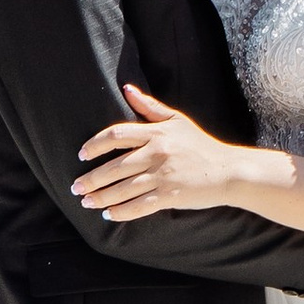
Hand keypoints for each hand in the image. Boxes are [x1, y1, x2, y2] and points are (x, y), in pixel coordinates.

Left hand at [74, 81, 242, 222]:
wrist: (228, 170)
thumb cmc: (201, 145)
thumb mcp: (177, 120)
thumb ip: (150, 106)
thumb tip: (127, 89)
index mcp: (157, 133)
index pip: (117, 135)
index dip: (95, 145)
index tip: (82, 155)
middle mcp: (157, 153)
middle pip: (115, 166)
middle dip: (92, 178)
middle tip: (75, 186)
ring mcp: (164, 175)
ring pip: (123, 189)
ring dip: (101, 197)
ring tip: (86, 201)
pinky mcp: (170, 195)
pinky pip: (139, 206)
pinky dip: (121, 212)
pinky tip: (108, 214)